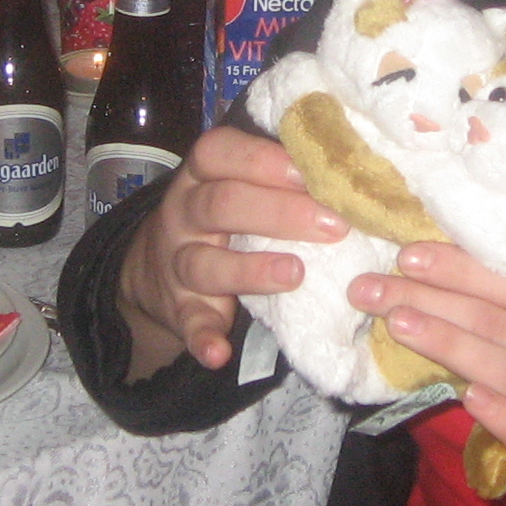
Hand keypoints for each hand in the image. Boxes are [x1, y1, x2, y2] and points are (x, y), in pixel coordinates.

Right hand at [116, 126, 347, 380]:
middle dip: (279, 213)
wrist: (154, 266)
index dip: (262, 160)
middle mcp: (184, 213)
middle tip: (334, 226)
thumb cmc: (222, 215)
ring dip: (249, 270)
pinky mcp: (179, 308)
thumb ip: (279, 175)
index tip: (310, 172)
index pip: (219, 152)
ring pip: (204, 263)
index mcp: (202, 175)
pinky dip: (202, 338)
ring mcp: (178, 262)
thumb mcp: (237, 184)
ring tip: (295, 274)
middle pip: (221, 205)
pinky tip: (220, 353)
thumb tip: (351, 167)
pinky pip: (189, 323)